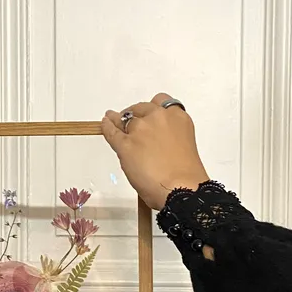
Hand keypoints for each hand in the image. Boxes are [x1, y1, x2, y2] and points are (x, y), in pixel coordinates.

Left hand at [102, 93, 209, 210]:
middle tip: (131, 121)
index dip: (152, 109)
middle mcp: (159, 118)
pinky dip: (107, 127)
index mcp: (178, 118)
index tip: (148, 114)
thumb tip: (156, 143)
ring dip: (119, 120)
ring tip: (112, 119)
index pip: (161, 101)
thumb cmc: (187, 176)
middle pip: (141, 108)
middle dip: (135, 114)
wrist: (180, 189)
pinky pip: (112, 132)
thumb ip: (169, 138)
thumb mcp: (183, 146)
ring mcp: (140, 129)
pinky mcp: (125, 144)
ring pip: (124, 119)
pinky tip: (105, 124)